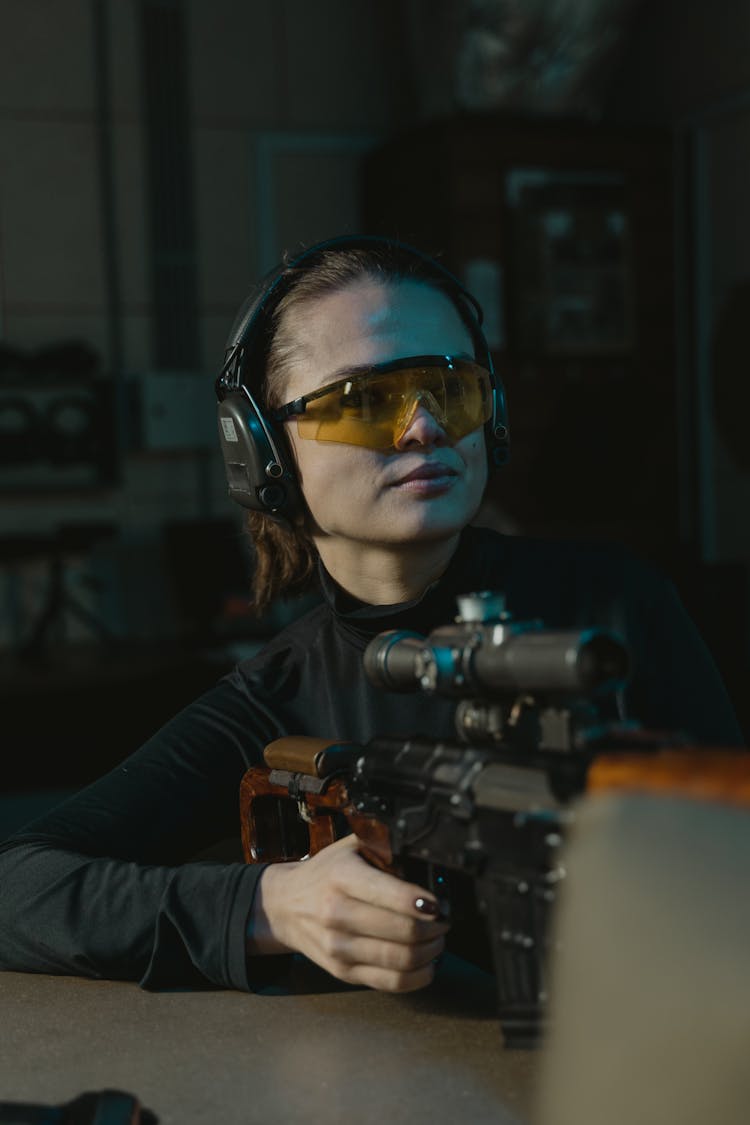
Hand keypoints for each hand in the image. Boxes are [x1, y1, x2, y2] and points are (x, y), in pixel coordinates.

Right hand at [246, 835, 448, 991]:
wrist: (285, 905)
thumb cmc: (326, 872)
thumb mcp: (350, 846)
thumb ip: (384, 844)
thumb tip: (427, 851)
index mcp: (342, 877)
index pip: (390, 895)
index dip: (424, 903)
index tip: (440, 903)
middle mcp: (336, 913)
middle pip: (403, 931)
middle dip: (436, 927)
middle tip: (446, 920)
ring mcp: (339, 947)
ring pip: (402, 960)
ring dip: (432, 951)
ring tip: (438, 938)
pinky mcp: (343, 972)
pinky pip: (391, 983)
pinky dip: (419, 976)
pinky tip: (428, 962)